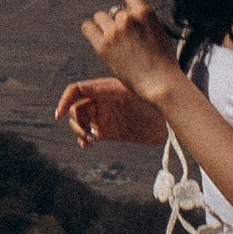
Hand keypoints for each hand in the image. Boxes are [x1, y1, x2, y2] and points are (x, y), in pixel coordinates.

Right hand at [52, 72, 167, 155]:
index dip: (65, 100)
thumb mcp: (137, 94)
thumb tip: (94, 95)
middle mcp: (102, 102)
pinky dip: (83, 141)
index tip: (59, 115)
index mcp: (105, 88)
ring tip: (90, 140)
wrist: (173, 121)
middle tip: (88, 134)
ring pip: (79, 123)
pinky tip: (87, 145)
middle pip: (75, 109)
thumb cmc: (158, 102)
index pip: (77, 90)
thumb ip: (116, 94)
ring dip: (79, 132)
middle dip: (76, 121)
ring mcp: (105, 117)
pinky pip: (89, 136)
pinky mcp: (110, 132)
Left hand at [80, 0, 184, 112]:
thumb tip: (125, 18)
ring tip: (111, 41)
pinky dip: (90, 30)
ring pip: (100, 18)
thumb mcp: (159, 34)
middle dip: (116, 21)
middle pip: (113, 11)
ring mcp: (114, 31)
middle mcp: (128, 18)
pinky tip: (92, 33)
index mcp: (145, 13)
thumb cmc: (164, 64)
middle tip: (122, 38)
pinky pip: (88, 27)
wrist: (160, 83)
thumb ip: (143, 23)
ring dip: (104, 26)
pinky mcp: (103, 45)